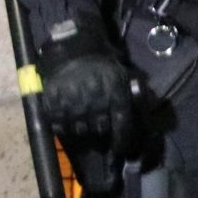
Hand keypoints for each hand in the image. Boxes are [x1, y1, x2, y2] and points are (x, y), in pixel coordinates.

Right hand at [35, 23, 136, 150]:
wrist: (71, 48)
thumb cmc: (100, 64)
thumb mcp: (121, 75)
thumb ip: (132, 94)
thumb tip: (144, 113)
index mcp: (114, 90)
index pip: (122, 124)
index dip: (122, 140)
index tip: (120, 148)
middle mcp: (94, 98)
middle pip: (101, 130)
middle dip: (102, 131)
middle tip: (98, 125)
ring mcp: (72, 101)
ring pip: (80, 131)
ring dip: (83, 130)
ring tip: (83, 121)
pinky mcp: (53, 102)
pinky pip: (60, 126)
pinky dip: (64, 128)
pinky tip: (68, 120)